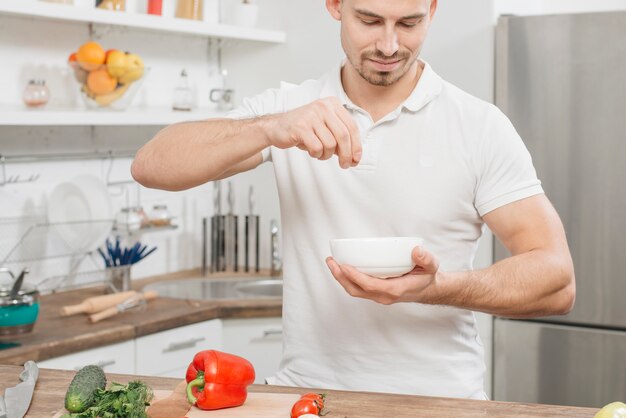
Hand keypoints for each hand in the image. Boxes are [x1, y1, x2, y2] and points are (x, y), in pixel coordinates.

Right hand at [265, 97, 361, 168]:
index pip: (352, 126)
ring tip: (320, 154)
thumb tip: (354, 157)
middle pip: (344, 135)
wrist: (277, 127)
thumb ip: (340, 139)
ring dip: (327, 155)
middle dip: (346, 154)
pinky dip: (316, 154)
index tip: (356, 159)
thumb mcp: (325, 129)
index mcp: (332, 104)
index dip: (357, 145)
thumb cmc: (303, 129)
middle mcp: (323, 106)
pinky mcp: (301, 127)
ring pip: (330, 144)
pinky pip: (317, 147)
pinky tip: (311, 151)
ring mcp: (311, 115)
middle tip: (345, 165)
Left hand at [326, 246, 440, 304]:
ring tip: (332, 263)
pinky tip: (342, 267)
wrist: (429, 290)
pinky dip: (347, 279)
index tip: (344, 265)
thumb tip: (416, 251)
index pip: (370, 285)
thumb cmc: (427, 276)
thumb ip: (426, 258)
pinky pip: (358, 289)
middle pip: (356, 290)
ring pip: (355, 291)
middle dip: (341, 277)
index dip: (355, 276)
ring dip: (341, 278)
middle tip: (331, 261)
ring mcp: (379, 296)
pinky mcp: (376, 293)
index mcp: (395, 290)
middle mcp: (384, 296)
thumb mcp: (432, 266)